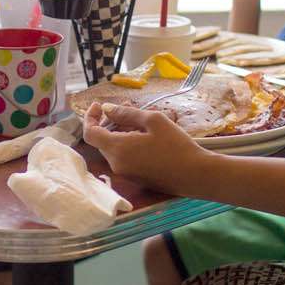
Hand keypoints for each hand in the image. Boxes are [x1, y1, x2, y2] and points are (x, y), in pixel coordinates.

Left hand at [82, 103, 206, 193]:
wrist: (195, 175)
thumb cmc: (176, 145)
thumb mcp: (153, 121)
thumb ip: (126, 114)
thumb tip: (106, 110)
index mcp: (117, 149)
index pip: (90, 133)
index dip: (90, 117)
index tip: (99, 105)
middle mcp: (116, 164)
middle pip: (102, 141)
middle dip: (109, 122)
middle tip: (128, 108)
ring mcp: (125, 174)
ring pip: (113, 149)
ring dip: (120, 132)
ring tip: (140, 120)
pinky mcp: (135, 178)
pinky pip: (123, 157)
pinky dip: (127, 144)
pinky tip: (145, 136)